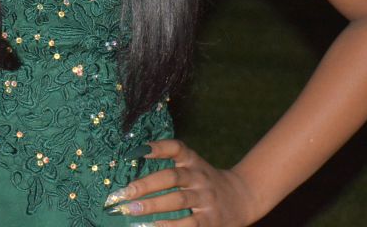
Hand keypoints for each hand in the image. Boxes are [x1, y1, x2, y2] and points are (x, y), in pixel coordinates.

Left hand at [102, 140, 258, 225]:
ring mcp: (205, 199)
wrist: (242, 198)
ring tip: (132, 210)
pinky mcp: (210, 220)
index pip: (177, 148)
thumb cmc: (206, 182)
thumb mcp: (193, 166)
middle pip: (172, 177)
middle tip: (124, 192)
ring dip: (153, 205)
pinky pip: (189, 223)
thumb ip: (171, 163)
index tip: (136, 151)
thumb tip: (134, 162)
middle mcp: (199, 177)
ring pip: (178, 200)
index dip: (158, 147)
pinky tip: (153, 226)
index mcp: (193, 162)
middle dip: (146, 185)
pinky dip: (170, 226)